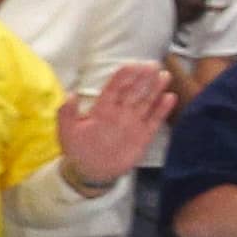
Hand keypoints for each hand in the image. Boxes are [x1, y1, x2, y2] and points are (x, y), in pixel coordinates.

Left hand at [54, 63, 171, 186]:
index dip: (123, 77)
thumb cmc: (78, 149)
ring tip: (164, 75)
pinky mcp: (143, 135)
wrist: (92, 171)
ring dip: (155, 89)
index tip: (132, 65)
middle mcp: (120, 112)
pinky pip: (154, 120)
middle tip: (152, 65)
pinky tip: (170, 97)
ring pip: (146, 102)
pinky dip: (162, 109)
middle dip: (143, 78)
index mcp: (102, 109)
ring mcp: (133, 123)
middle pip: (133, 91)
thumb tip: (71, 94)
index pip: (114, 89)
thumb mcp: (66, 131)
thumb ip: (67, 113)